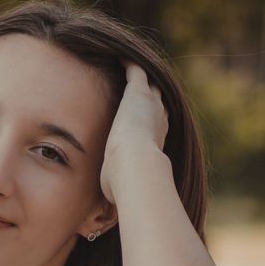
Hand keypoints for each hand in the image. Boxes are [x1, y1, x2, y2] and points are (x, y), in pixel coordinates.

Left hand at [99, 62, 169, 205]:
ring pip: (146, 82)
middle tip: (139, 85)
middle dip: (147, 93)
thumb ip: (117, 192)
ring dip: (137, 75)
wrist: (136, 167)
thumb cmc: (128, 185)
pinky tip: (114, 52)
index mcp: (156, 141)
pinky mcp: (137, 92)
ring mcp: (150, 104)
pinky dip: (125, 61)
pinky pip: (134, 69)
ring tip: (125, 64)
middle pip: (155, 99)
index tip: (140, 116)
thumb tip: (106, 213)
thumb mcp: (121, 188)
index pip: (153, 124)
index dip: (147, 118)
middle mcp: (158, 119)